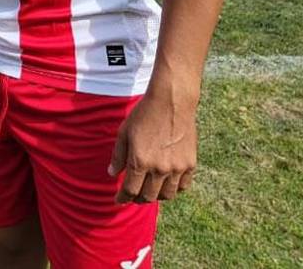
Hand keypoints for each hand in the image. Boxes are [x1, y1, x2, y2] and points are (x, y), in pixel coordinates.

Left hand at [109, 85, 198, 203]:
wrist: (171, 102)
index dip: (122, 198)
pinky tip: (167, 184)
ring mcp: (177, 168)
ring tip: (150, 191)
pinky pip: (183, 186)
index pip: (130, 190)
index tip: (118, 200)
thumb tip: (113, 174)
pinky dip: (174, 189)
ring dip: (156, 196)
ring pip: (166, 195)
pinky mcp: (190, 164)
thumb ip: (118, 156)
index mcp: (140, 161)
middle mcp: (159, 168)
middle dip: (138, 199)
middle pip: (148, 196)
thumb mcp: (124, 132)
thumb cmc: (144, 114)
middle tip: (133, 196)